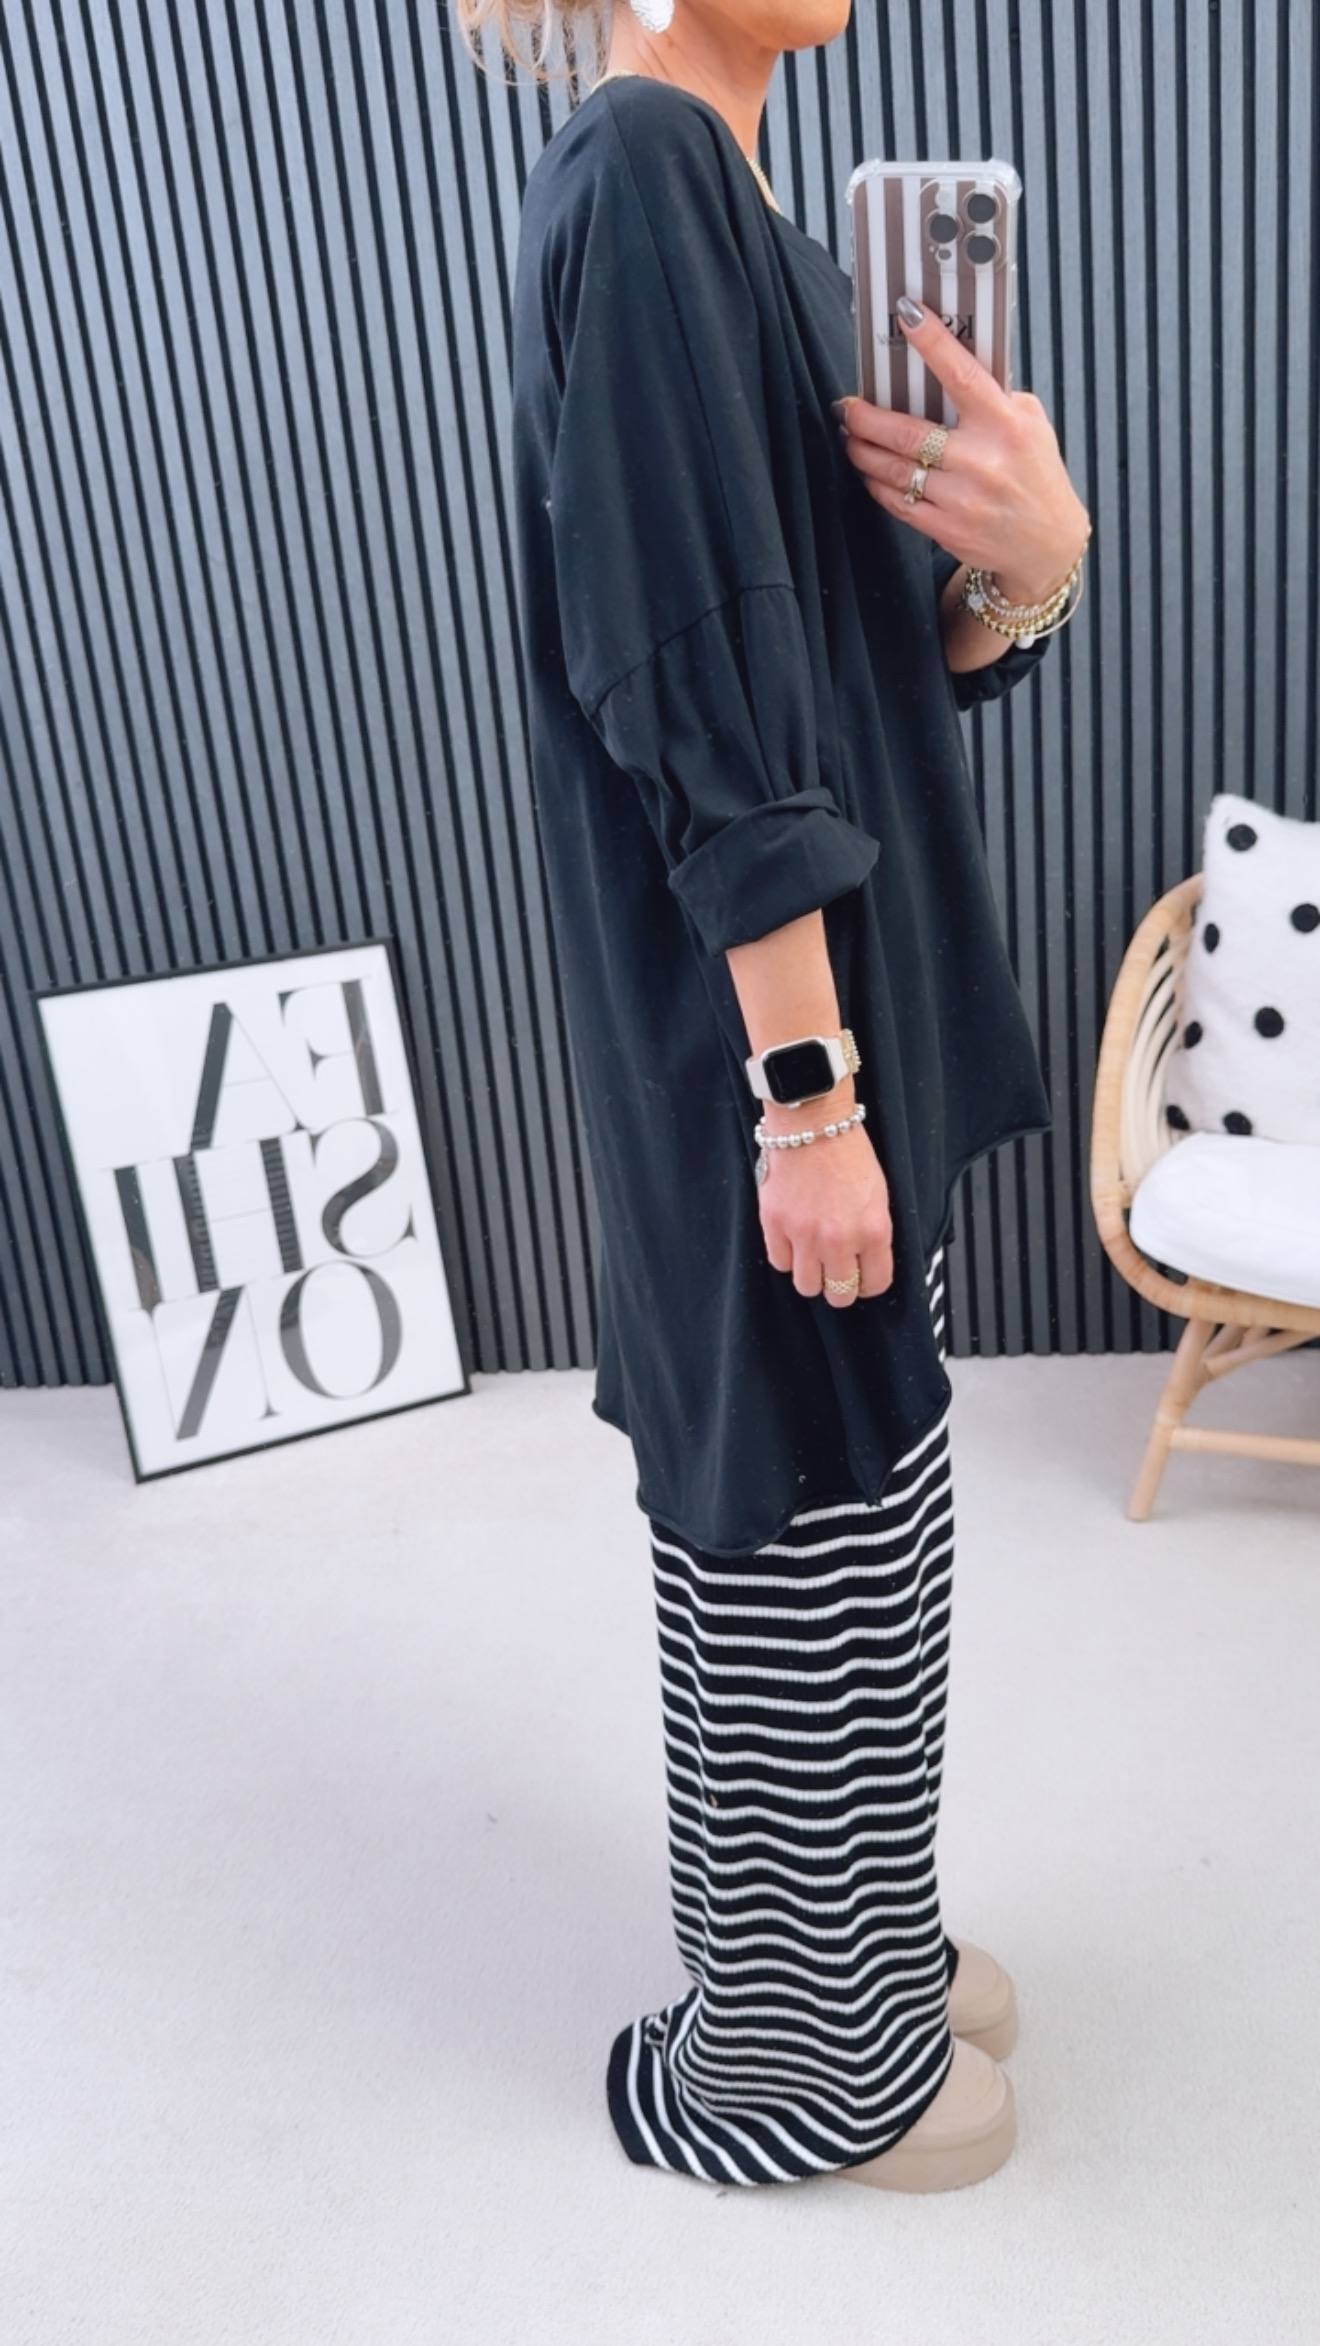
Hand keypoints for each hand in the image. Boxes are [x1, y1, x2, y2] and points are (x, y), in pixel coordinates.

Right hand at [758, 1114, 892, 1307]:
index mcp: (874, 1230)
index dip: (869, 1284)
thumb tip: (863, 1260)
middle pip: (840, 1294)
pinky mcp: (775, 1225)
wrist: (811, 1123)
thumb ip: (871, 1233)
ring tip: (813, 1257)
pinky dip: (787, 1256)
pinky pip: (780, 1262)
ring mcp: (804, 1235)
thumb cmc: (846, 1151)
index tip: (863, 1277)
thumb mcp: (878, 1195)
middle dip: (840, 1286)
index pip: (875, 1283)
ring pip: (807, 1286)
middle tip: (837, 1271)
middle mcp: (839, 1240)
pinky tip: (794, 1240)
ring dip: (812, 1275)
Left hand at [838, 300, 1089, 603]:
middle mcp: (981, 461)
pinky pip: (897, 502)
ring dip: (862, 450)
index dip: (931, 341)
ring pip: (893, 469)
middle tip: (847, 406)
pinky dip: (877, 484)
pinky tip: (869, 470)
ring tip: (850, 435)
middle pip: (906, 433)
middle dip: (866, 418)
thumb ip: (995, 396)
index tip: (907, 314)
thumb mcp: (1031, 423)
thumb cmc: (1036, 475)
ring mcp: (961, 498)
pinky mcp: (946, 529)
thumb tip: (949, 367)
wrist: (1047, 543)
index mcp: (1005, 424)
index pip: (960, 374)